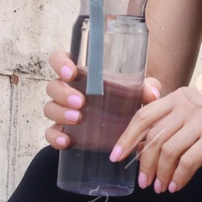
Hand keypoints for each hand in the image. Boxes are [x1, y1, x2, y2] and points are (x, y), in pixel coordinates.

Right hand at [42, 49, 162, 149]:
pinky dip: (55, 137)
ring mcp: (63, 111)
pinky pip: (50, 133)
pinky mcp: (62, 131)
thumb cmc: (125, 102)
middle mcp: (68, 90)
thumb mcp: (138, 93)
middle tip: (80, 102)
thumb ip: (146, 88)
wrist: (122, 130)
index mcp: (82, 75)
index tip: (71, 72)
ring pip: (49, 108)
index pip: (61, 60)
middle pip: (53, 85)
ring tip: (77, 118)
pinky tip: (66, 141)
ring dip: (60, 112)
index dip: (60, 62)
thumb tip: (152, 93)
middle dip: (63, 92)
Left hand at [109, 87, 201, 192]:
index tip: (116, 155)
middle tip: (143, 182)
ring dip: (161, 174)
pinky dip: (179, 178)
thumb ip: (174, 116)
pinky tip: (177, 186)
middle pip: (154, 138)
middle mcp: (190, 105)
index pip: (144, 115)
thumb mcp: (201, 106)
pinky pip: (188, 162)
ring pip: (168, 152)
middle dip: (144, 165)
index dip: (127, 137)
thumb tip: (145, 141)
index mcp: (181, 96)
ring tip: (160, 187)